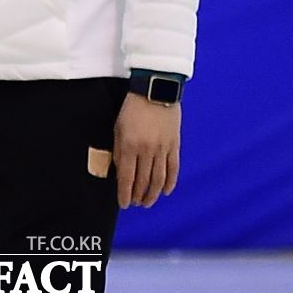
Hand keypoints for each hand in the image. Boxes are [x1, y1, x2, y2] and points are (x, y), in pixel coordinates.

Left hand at [113, 92, 180, 208]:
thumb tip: (120, 172)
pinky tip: (165, 191)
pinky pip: (173, 169)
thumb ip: (119, 151)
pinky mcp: (175, 145)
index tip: (123, 204)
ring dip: (153, 194)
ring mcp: (163, 148)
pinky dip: (170, 182)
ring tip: (148, 202)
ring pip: (158, 179)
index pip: (127, 178)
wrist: (155, 89)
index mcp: (130, 145)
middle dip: (138, 196)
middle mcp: (147, 150)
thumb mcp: (118, 127)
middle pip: (143, 181)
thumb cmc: (132, 107)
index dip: (125, 194)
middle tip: (135, 203)